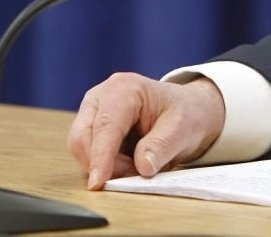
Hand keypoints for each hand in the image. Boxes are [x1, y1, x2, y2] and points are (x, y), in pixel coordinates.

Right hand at [66, 72, 225, 188]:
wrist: (189, 110)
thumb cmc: (185, 113)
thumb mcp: (183, 128)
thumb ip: (162, 146)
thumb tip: (143, 167)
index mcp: (125, 89)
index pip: (105, 125)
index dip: (100, 156)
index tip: (98, 182)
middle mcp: (102, 97)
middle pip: (82, 138)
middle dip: (103, 164)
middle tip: (133, 174)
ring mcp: (93, 112)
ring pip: (82, 149)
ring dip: (105, 166)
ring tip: (136, 166)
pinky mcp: (91, 128)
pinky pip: (87, 154)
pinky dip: (105, 165)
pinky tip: (128, 163)